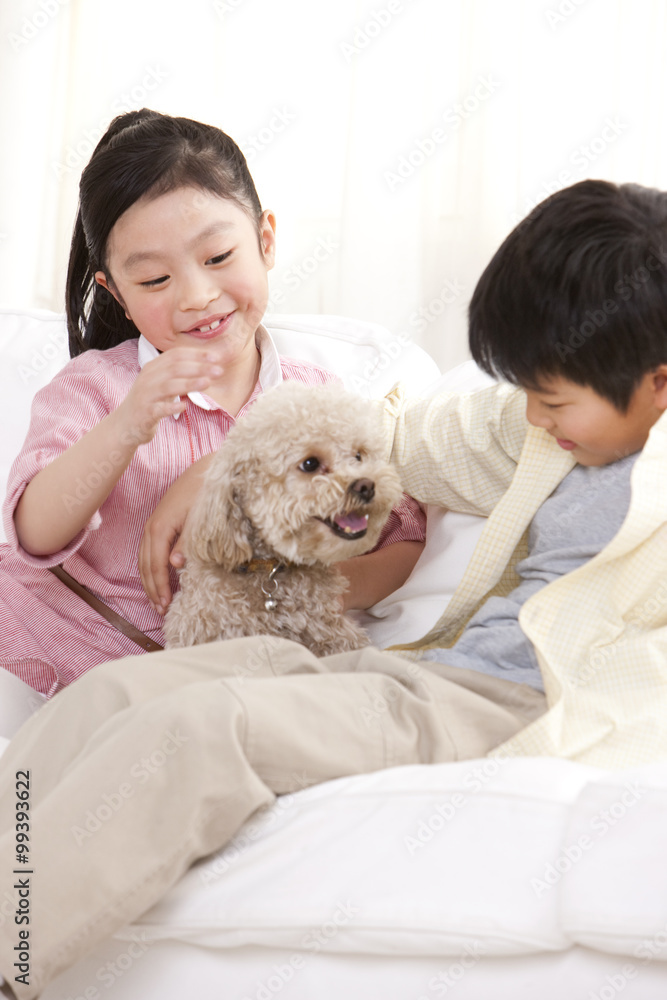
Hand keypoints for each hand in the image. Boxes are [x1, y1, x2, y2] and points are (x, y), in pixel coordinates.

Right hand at [119, 348, 223, 445]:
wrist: (126, 424)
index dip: (196, 355)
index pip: (176, 355)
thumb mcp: (163, 383)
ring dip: (189, 384)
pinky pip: (159, 409)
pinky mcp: (145, 413)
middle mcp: (148, 378)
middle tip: (219, 371)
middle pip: (175, 368)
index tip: (216, 357)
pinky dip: (172, 407)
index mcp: (153, 367)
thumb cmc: (151, 401)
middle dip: (199, 368)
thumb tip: (208, 365)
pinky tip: (185, 406)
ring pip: (168, 386)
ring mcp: (146, 395)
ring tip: (208, 383)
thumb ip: (180, 374)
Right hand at [139, 453, 212, 612]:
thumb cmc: (203, 494)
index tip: (167, 604)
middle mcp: (151, 528)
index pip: (156, 564)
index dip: (160, 586)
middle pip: (146, 566)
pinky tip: (159, 579)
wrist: (203, 472)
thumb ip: (186, 542)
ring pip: (144, 560)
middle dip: (153, 589)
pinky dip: (151, 568)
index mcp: (160, 528)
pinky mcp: (157, 524)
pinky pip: (148, 552)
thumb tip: (175, 564)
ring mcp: (152, 526)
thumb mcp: (198, 520)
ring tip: (158, 601)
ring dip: (150, 582)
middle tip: (161, 610)